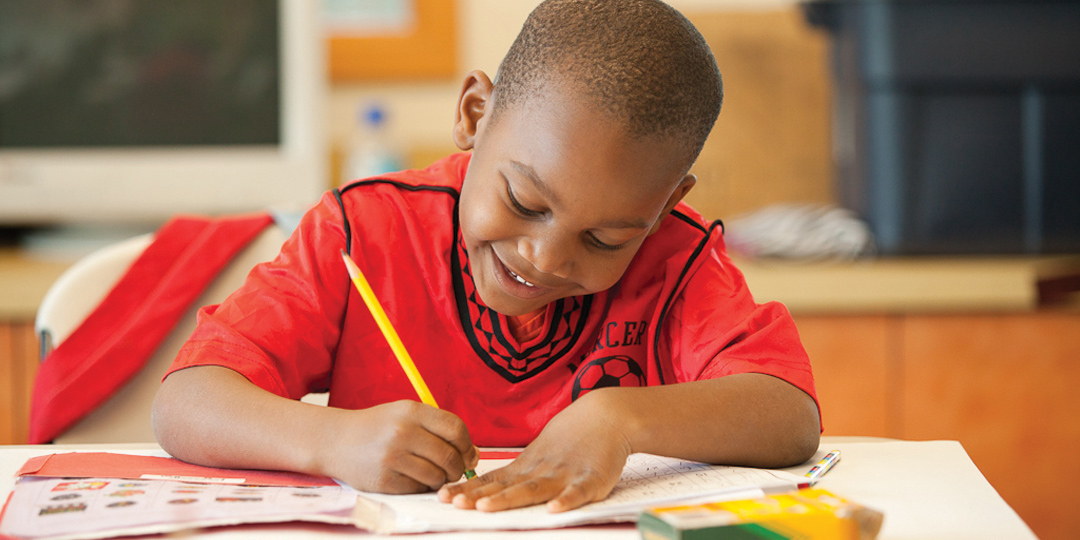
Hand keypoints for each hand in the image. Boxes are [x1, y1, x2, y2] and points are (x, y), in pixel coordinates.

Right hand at [318, 400, 478, 493]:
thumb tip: (473, 453)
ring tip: (434, 474)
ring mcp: (392, 457)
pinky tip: (414, 478)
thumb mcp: (405, 414)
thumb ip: (438, 428)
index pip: (456, 428)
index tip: (468, 454)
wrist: (336, 440)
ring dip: (441, 479)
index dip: (467, 445)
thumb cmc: (378, 427)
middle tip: (454, 470)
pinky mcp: (385, 479)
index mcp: (412, 411)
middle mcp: (403, 432)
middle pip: (449, 455)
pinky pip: (418, 488)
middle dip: (458, 467)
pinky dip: (422, 486)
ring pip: (437, 476)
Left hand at [437, 389, 631, 511]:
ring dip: (509, 498)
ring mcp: (565, 475)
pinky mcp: (592, 480)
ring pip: (534, 490)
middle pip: (507, 486)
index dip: (469, 489)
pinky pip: (578, 492)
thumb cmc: (571, 437)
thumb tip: (482, 487)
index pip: (493, 480)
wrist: (606, 416)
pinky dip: (566, 500)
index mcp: (527, 467)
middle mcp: (541, 471)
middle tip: (456, 503)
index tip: (444, 496)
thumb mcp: (537, 454)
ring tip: (487, 507)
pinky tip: (554, 509)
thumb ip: (515, 474)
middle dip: (480, 496)